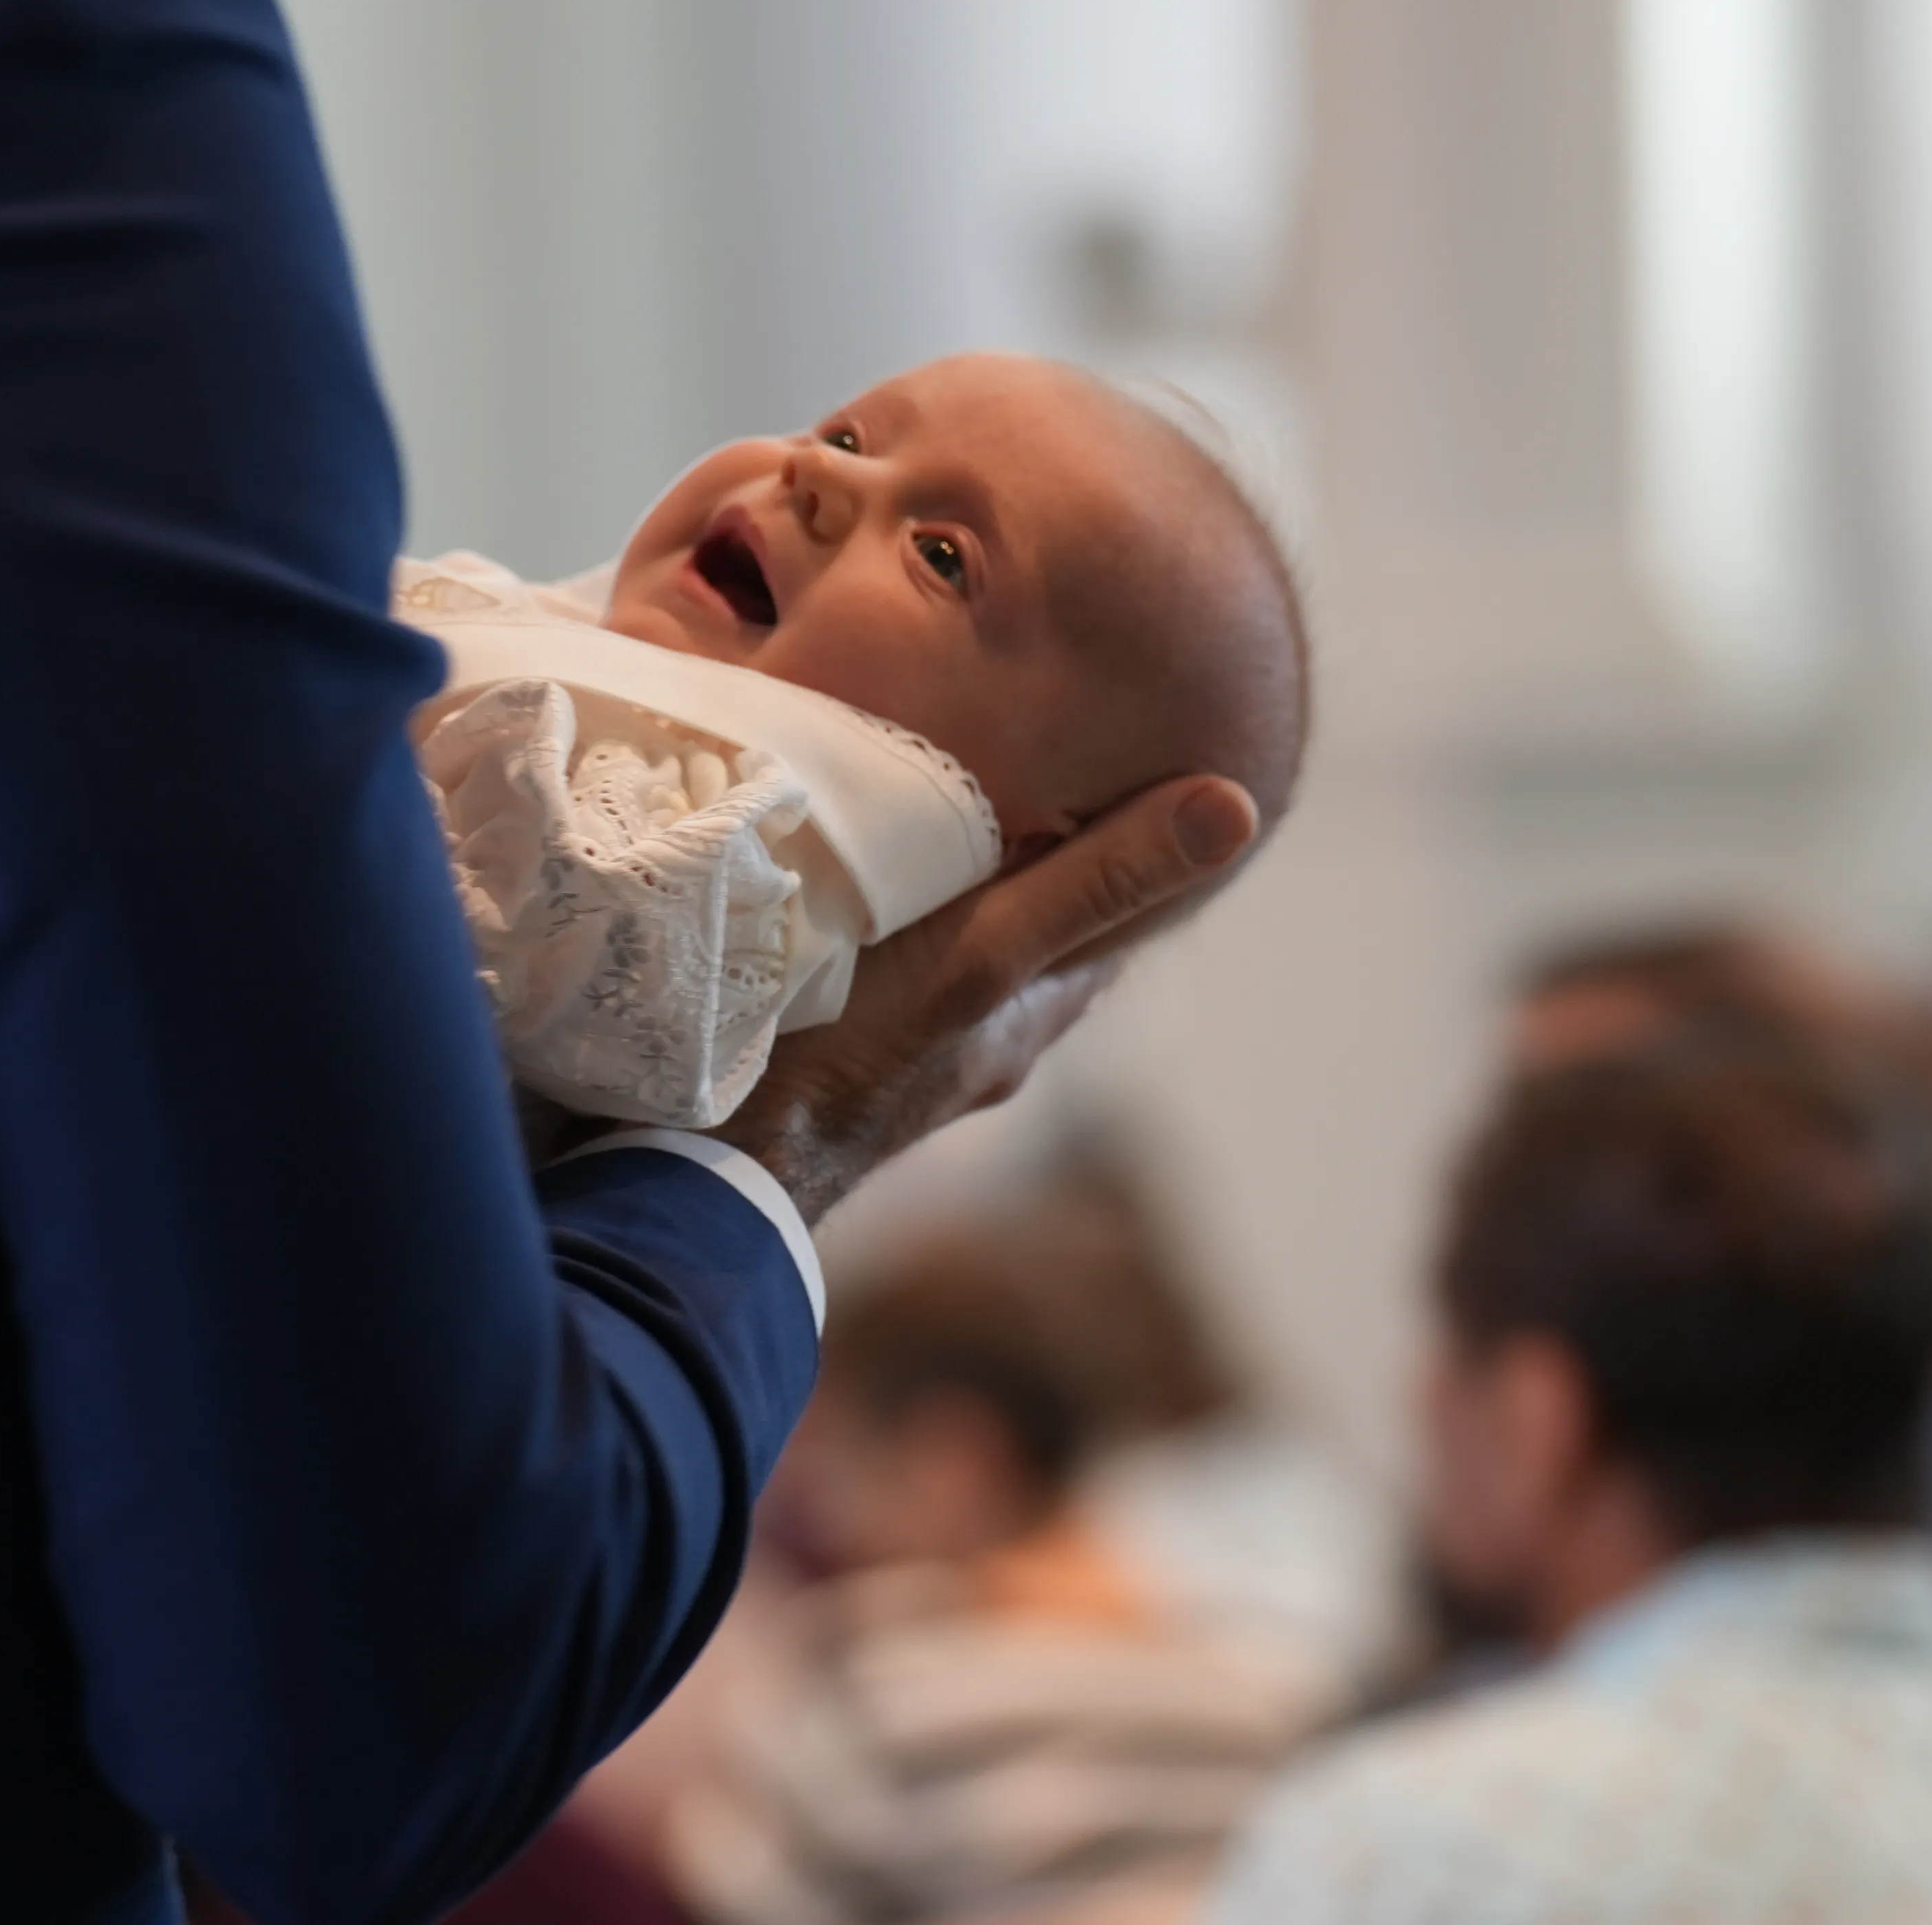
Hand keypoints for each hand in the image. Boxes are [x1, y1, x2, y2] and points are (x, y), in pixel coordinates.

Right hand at [706, 774, 1260, 1222]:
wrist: (697, 1173)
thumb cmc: (847, 1055)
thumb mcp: (985, 954)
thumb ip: (1097, 882)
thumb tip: (1234, 808)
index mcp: (1028, 1014)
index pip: (1111, 914)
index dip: (1126, 837)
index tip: (1124, 758)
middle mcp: (976, 1044)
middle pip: (1027, 929)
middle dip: (1025, 853)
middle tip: (1015, 757)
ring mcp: (896, 1058)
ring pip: (944, 947)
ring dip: (936, 885)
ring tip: (915, 800)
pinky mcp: (819, 1052)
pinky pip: (870, 966)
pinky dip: (870, 915)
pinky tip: (830, 875)